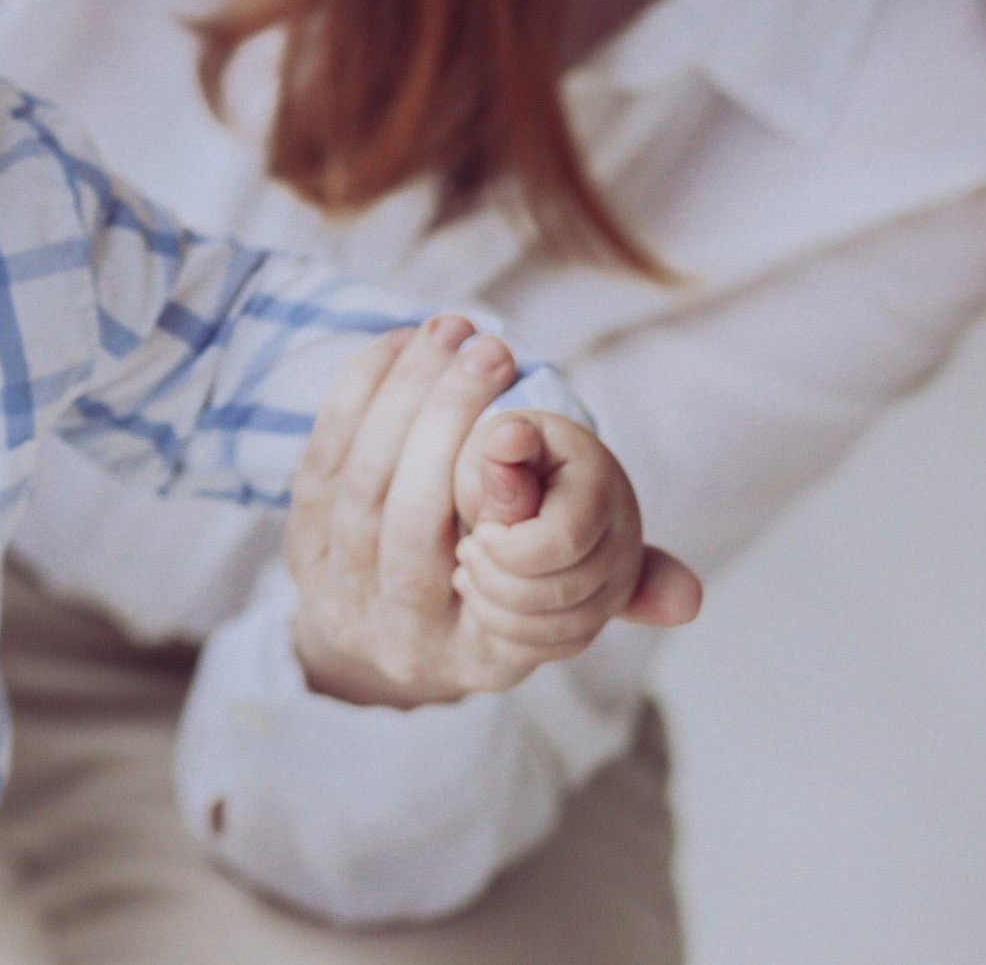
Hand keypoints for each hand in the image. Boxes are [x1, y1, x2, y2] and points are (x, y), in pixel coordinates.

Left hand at [282, 315, 694, 707]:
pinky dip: (356, 394)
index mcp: (472, 653)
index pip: (484, 573)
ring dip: (404, 393)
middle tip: (491, 349)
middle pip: (408, 514)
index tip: (521, 423)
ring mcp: (336, 588)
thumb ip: (621, 588)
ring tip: (451, 331)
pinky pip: (320, 457)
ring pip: (360, 480)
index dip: (498, 499)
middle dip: (446, 419)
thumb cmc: (500, 602)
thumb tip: (688, 596)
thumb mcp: (560, 607)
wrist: (392, 635)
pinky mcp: (297, 542)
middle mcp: (394, 631)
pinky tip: (397, 343)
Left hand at [447, 409, 701, 653]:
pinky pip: (563, 647)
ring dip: (499, 609)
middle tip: (467, 551)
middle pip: (562, 592)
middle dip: (496, 579)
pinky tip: (484, 600)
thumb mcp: (492, 445)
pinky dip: (515, 634)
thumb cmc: (501, 458)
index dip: (506, 548)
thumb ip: (501, 452)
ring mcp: (621, 578)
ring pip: (564, 630)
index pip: (560, 543)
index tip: (478, 533)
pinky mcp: (604, 612)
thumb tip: (511, 437)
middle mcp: (624, 534)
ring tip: (469, 573)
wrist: (525, 478)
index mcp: (598, 481)